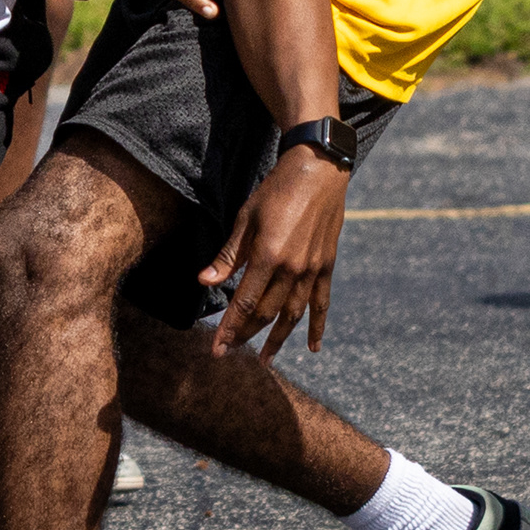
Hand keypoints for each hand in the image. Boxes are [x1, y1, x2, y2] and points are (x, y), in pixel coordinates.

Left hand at [201, 146, 348, 356]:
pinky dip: (317, 326)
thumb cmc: (276, 190)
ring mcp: (312, 269)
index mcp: (268, 255)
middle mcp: (292, 268)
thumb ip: (228, 255)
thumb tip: (204, 282)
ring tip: (265, 359)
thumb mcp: (245, 218)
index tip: (217, 348)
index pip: (243, 302)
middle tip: (230, 352)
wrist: (318, 170)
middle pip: (266, 312)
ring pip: (293, 314)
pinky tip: (312, 347)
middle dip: (246, 335)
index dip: (229, 328)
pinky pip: (322, 303)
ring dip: (278, 339)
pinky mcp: (326, 266)